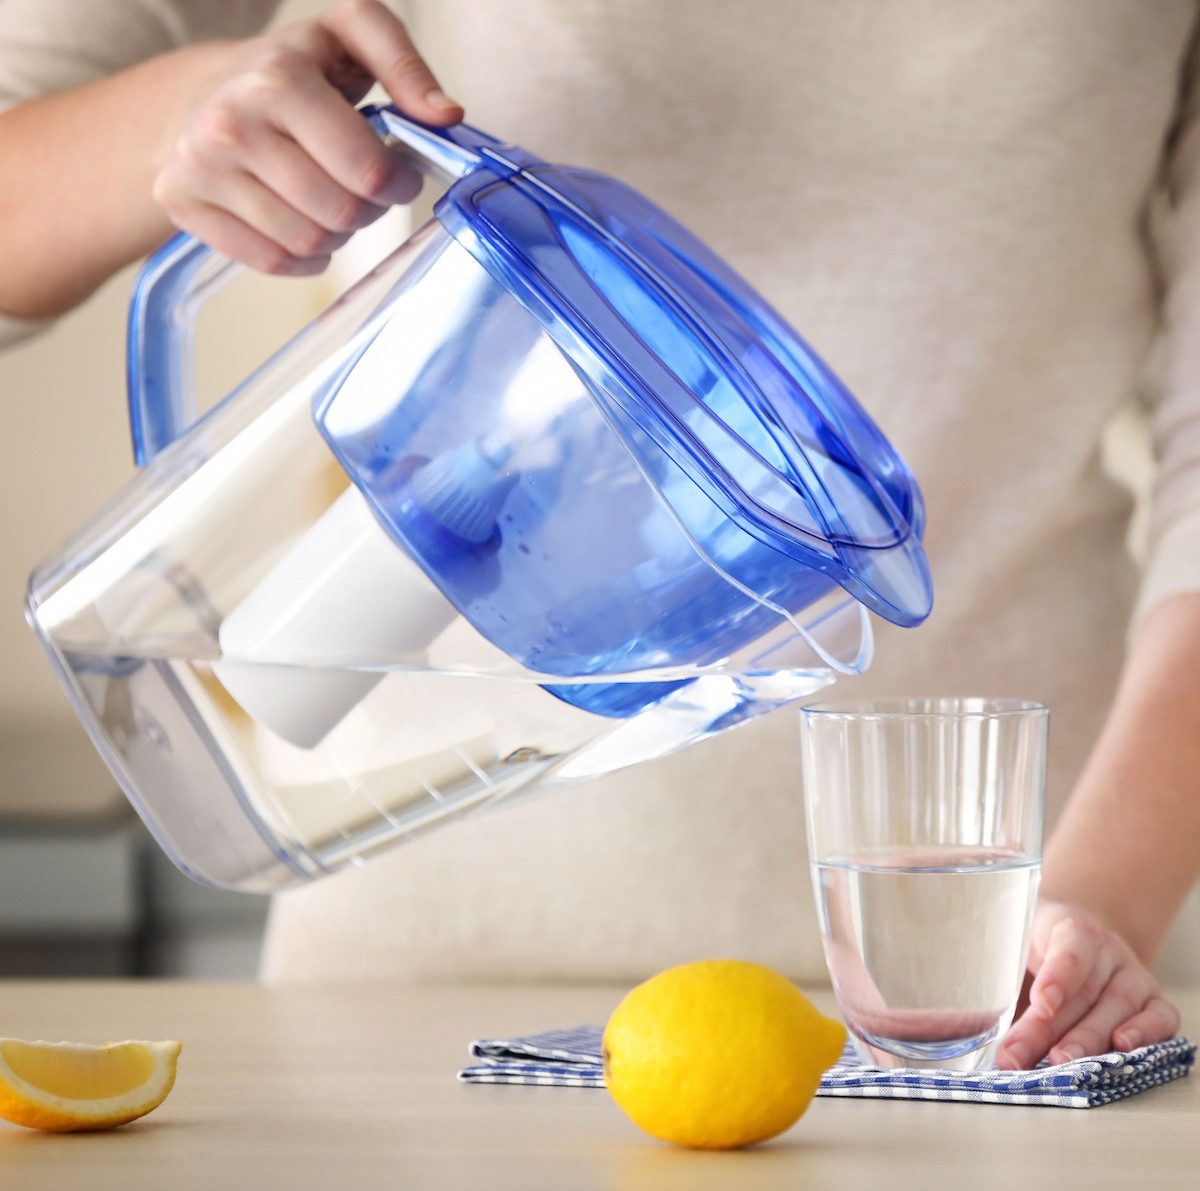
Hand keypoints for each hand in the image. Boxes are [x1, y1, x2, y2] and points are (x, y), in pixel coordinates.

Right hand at [153, 0, 461, 274]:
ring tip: (331, 205)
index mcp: (277, 78)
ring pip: (307, 243)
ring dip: (336, 237)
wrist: (200, 91)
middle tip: (363, 191)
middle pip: (339, 213)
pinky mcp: (181, 201)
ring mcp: (199, 165)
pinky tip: (303, 229)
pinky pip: (270, 261)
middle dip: (367, 210)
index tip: (399, 177)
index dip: (397, 184)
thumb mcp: (349, 38)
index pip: (365, 169)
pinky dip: (301, 259)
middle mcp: (230, 122)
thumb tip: (446, 116)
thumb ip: (404, 64)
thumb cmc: (291, 70)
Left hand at [995, 898, 1179, 1068]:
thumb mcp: (1012, 941)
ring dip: (1086, 1041)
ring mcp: (1133, 974)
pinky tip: (1121, 1050)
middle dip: (1049, 1029)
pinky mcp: (1152, 1000)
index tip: (1041, 1004)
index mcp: (1070, 925)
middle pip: (1083, 991)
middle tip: (1019, 1056)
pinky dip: (1146, 1035)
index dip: (1058, 976)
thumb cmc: (1034, 941)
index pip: (1070, 946)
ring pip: (1116, 1008)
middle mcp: (1108, 949)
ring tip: (1059, 1065)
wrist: (1077, 932)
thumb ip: (995, 969)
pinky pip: (1161, 1017)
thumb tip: (960, 1014)